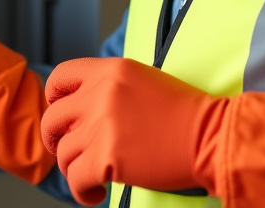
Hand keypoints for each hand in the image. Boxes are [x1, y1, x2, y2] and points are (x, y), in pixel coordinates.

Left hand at [40, 58, 225, 205]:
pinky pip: (75, 180)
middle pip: (52, 118)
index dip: (54, 99)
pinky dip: (82, 192)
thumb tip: (84, 106)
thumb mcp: (145, 81)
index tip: (61, 114)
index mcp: (111, 70)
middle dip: (55, 139)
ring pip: (63, 153)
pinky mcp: (107, 158)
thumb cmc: (187, 114)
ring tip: (94, 176)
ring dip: (75, 168)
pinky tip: (97, 193)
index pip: (60, 77)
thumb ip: (111, 87)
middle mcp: (101, 93)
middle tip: (69, 150)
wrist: (212, 136)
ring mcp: (102, 126)